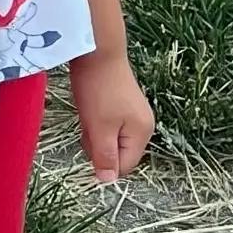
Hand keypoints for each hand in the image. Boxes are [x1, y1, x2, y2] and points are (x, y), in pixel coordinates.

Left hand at [72, 53, 155, 181]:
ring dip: (94, 132)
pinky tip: (89, 106)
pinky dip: (94, 121)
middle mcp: (143, 125)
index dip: (104, 161)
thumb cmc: (98, 89)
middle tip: (89, 123)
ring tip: (89, 112)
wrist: (97, 51)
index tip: (90, 141)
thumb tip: (108, 181)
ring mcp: (133, 114)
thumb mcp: (99, 127)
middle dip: (97, 145)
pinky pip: (106, 125)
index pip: (124, 165)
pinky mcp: (122, 105)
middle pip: (116, 153)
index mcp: (142, 133)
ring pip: (109, 138)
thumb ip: (105, 155)